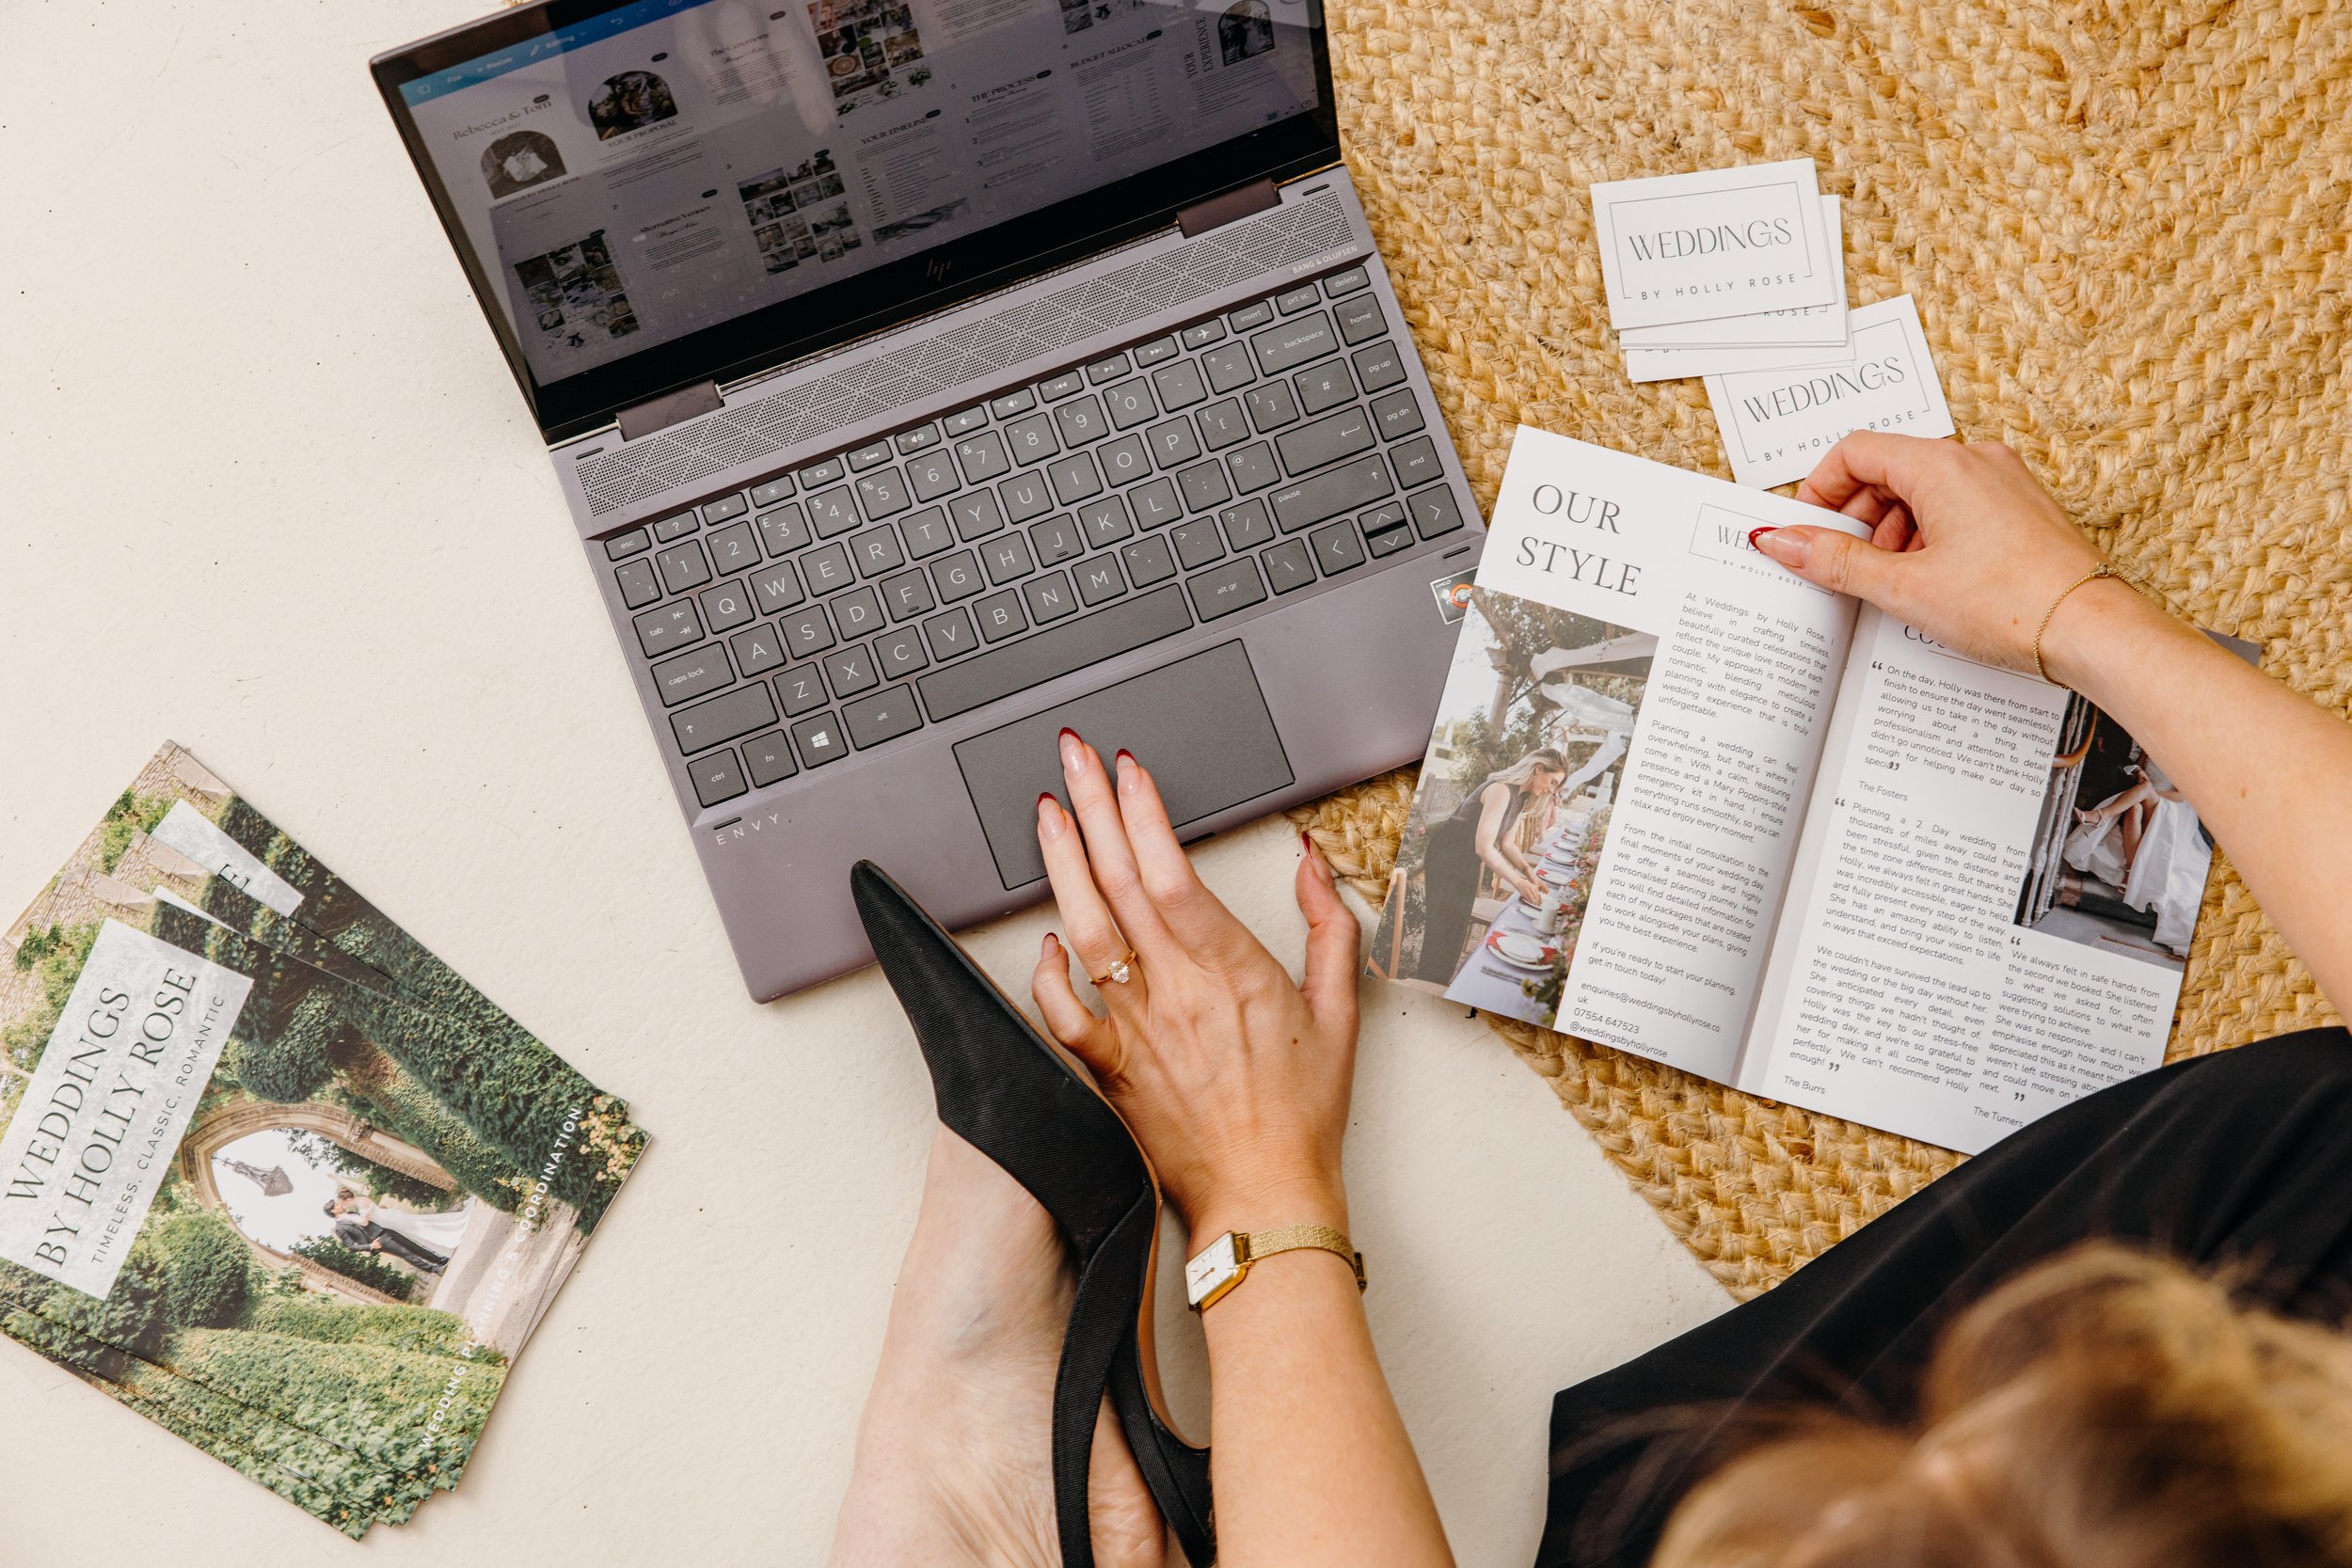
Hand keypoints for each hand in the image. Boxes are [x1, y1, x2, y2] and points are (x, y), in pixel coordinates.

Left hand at [1029, 731, 1359, 1239]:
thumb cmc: (1302, 1115)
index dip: (1142, 813)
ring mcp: (1136, 1029)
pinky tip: (1042, 936)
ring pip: (1085, 930)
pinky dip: (1045, 974)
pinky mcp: (1109, 1070)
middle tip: (1071, 756)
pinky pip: (1063, 1016)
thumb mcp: (1339, 1011)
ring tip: (1045, 814)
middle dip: (1090, 807)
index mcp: (1231, 970)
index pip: (1172, 870)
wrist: (1265, 1198)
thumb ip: (1329, 926)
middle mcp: (1175, 992)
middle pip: (1120, 881)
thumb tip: (1311, 861)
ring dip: (1061, 865)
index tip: (1127, 769)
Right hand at [1510, 875, 1542, 904]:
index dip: (1540, 899)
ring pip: (1532, 899)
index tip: (1540, 903)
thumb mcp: (1530, 885)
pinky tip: (1530, 902)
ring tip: (1534, 905)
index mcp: (1534, 887)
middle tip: (1538, 905)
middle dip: (1538, 902)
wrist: (1518, 881)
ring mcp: (1527, 891)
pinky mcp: (1523, 893)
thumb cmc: (1524, 883)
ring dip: (1533, 902)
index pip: (1538, 894)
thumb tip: (1536, 896)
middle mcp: (1531, 889)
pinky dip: (1529, 901)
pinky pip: (1527, 898)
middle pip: (1536, 897)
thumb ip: (1533, 890)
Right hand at [1754, 433, 2138, 677]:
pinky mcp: (2018, 508)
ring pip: (1921, 491)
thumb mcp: (1902, 585)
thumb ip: (1834, 560)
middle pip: (1887, 470)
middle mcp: (1975, 461)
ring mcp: (2002, 482)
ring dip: (1891, 531)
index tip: (1808, 531)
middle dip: (1855, 517)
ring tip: (1890, 582)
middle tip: (1840, 565)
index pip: (1856, 451)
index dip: (1820, 490)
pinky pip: (1954, 507)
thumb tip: (1780, 540)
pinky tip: (1928, 582)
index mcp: (1941, 464)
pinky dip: (1926, 536)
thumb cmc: (2011, 603)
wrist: (2092, 629)